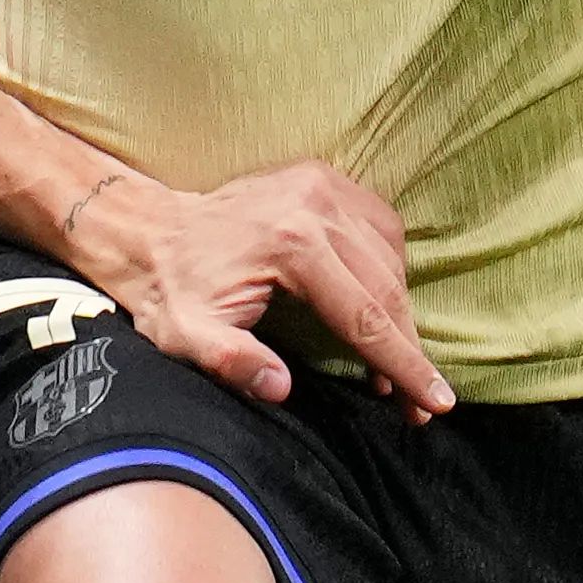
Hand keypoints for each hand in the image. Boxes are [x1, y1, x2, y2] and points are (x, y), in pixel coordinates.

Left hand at [59, 158, 448, 414]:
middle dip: (408, 349)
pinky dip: (387, 266)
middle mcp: (317, 205)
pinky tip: (378, 301)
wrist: (147, 230)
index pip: (364, 316)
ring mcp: (324, 185)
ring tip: (391, 360)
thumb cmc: (168, 290)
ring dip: (398, 310)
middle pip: (387, 288)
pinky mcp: (324, 178)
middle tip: (419, 401)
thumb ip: (231, 363)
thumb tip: (280, 389)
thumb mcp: (185, 336)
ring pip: (390, 256)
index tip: (435, 403)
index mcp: (291, 244)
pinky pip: (379, 226)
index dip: (404, 365)